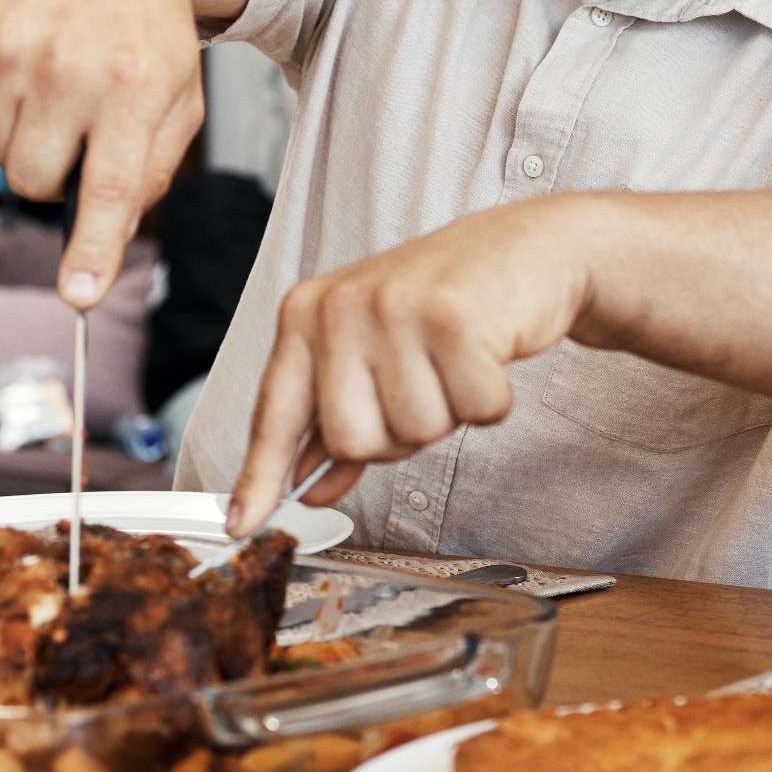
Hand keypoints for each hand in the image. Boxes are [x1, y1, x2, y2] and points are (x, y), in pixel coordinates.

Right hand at [0, 0, 202, 307]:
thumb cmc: (146, 9)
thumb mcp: (180, 86)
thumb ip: (153, 166)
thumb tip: (111, 236)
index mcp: (135, 82)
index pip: (110, 185)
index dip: (91, 248)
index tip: (77, 295)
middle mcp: (68, 66)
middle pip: (35, 182)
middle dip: (59, 173)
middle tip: (87, 123)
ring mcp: (7, 49)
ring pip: (0, 154)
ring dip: (31, 136)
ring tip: (64, 78)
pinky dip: (2, 102)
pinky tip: (33, 55)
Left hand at [225, 195, 601, 534]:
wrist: (526, 248)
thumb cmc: (446, 300)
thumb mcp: (376, 350)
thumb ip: (339, 418)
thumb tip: (310, 487)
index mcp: (308, 314)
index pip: (277, 412)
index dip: (261, 475)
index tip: (245, 523)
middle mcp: (343, 308)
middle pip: (353, 440)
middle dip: (399, 435)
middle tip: (424, 386)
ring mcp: (398, 309)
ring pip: (417, 431)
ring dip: (451, 413)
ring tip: (458, 362)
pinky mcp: (457, 319)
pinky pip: (474, 410)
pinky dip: (493, 398)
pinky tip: (491, 354)